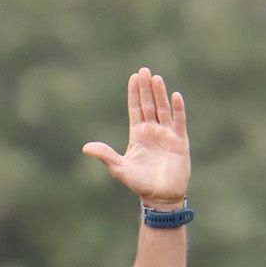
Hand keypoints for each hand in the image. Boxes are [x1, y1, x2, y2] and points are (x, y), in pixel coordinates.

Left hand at [82, 67, 190, 209]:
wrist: (160, 196)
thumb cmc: (139, 184)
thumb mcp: (119, 168)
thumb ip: (105, 155)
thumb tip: (85, 147)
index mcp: (137, 135)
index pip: (135, 109)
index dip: (134, 94)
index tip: (133, 77)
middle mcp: (152, 131)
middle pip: (149, 104)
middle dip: (146, 88)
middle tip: (144, 70)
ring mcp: (166, 134)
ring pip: (163, 109)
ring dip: (160, 94)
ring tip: (156, 78)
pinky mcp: (180, 140)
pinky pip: (179, 121)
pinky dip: (178, 108)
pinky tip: (175, 95)